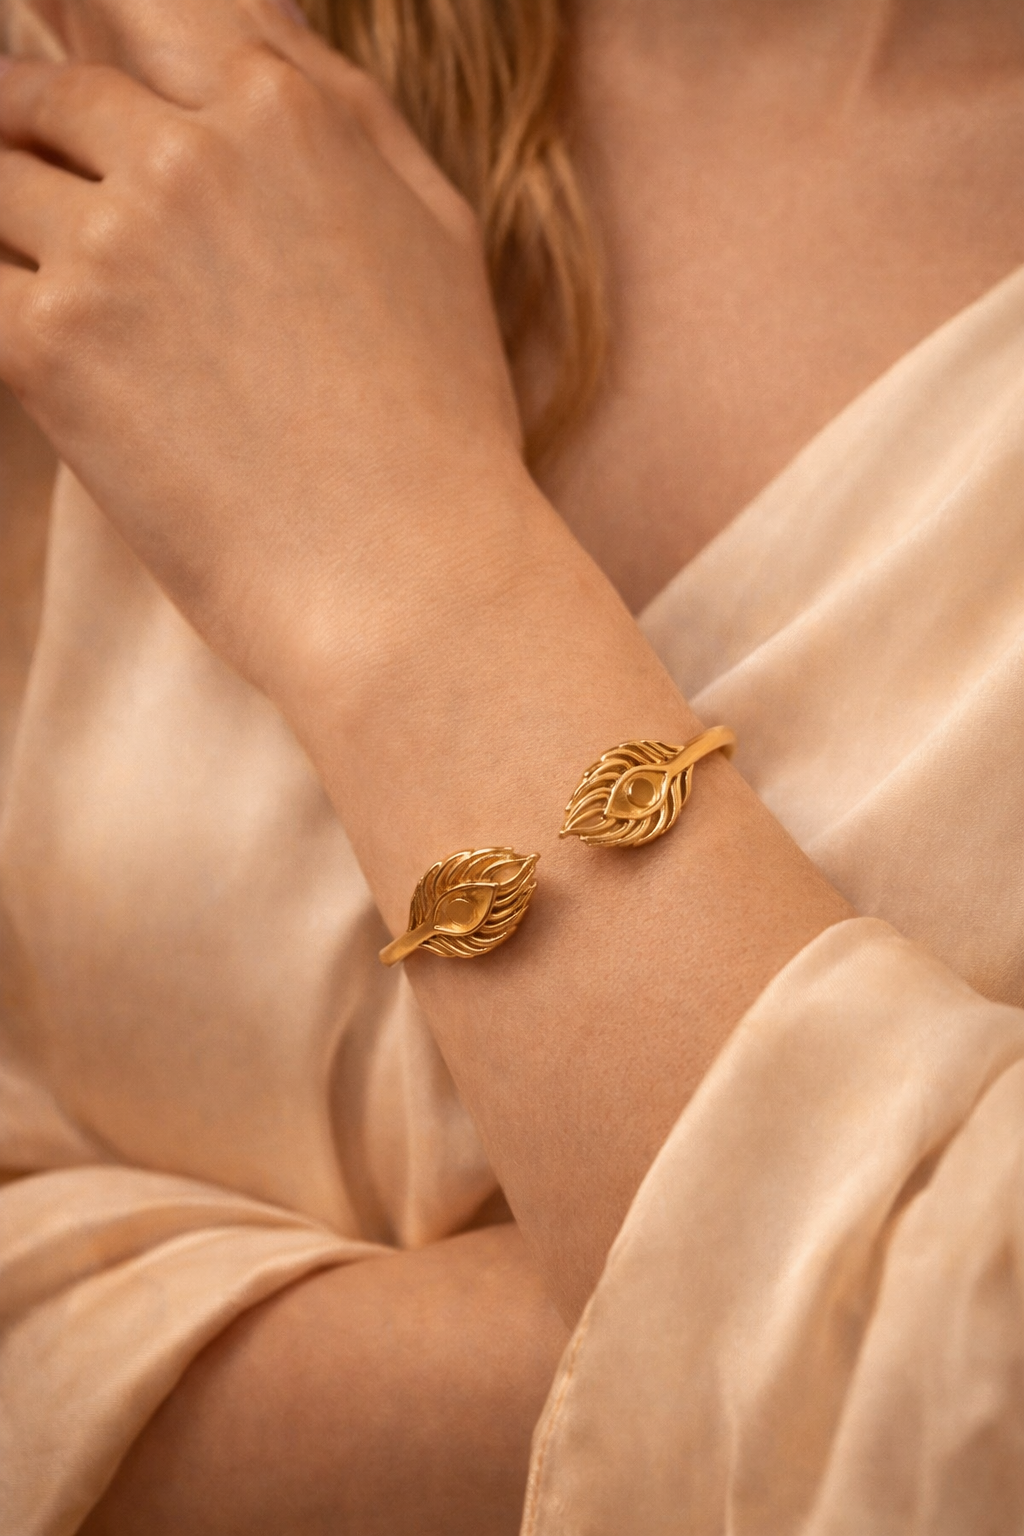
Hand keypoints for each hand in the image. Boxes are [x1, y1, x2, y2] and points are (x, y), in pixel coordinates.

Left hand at [0, 7, 522, 695]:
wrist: (405, 579)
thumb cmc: (440, 425)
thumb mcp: (433, 233)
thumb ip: (345, 116)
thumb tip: (269, 36)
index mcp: (285, 112)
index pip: (147, 8)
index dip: (100, 37)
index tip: (81, 103)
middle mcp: (187, 155)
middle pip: (48, 95)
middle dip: (29, 129)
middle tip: (32, 175)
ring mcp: (110, 248)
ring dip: (12, 230)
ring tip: (71, 301)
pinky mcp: (47, 347)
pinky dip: (1, 309)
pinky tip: (49, 358)